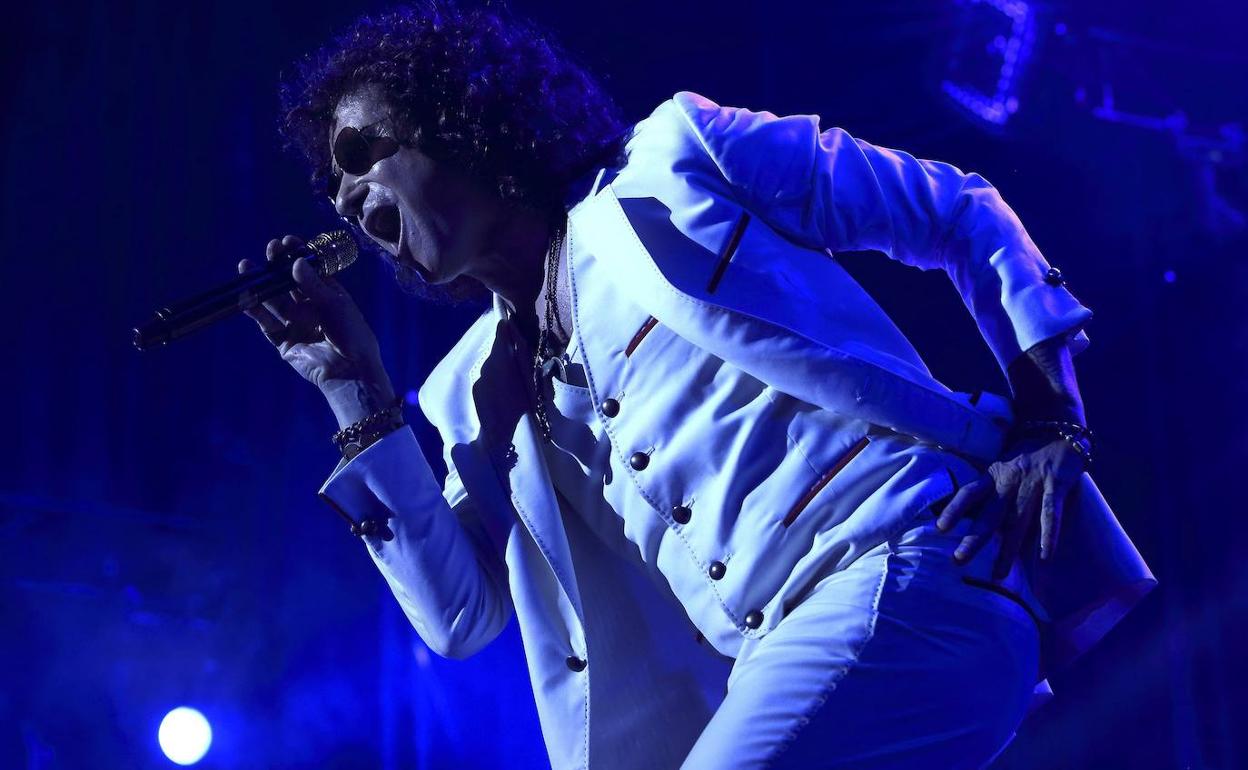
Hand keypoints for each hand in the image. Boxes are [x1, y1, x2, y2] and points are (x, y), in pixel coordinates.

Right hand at [240, 235, 394, 422]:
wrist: (350, 370)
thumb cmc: (351, 334)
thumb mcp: (333, 304)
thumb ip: (312, 284)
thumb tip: (295, 261)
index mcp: (328, 296)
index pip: (309, 271)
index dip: (298, 256)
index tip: (287, 241)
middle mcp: (310, 308)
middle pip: (288, 284)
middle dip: (277, 267)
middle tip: (270, 249)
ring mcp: (296, 324)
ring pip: (274, 302)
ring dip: (260, 286)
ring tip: (247, 267)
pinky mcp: (284, 341)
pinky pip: (267, 324)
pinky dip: (256, 311)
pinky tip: (246, 296)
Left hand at [934, 435, 1084, 578]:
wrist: (1061, 429)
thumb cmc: (1029, 452)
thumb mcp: (1004, 463)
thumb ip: (992, 484)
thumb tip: (971, 508)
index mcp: (994, 474)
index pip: (969, 492)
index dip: (955, 508)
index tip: (940, 528)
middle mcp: (1010, 480)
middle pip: (990, 514)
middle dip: (974, 538)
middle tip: (959, 560)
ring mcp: (1033, 483)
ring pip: (1018, 520)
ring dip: (1008, 548)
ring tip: (999, 573)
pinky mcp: (1057, 484)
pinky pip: (1051, 513)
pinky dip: (1049, 534)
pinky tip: (1045, 556)